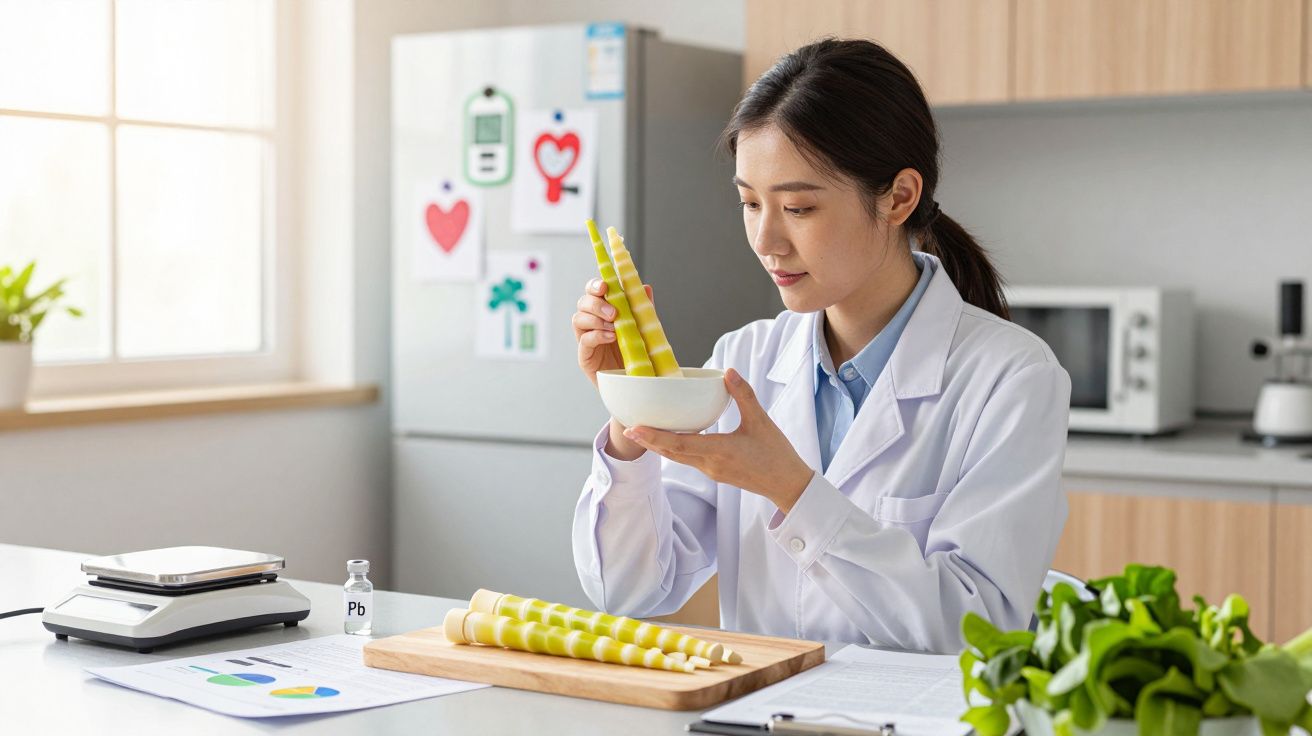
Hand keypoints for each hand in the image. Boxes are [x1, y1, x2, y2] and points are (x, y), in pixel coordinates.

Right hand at [573, 278, 653, 460]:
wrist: (636, 385)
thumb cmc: (638, 354)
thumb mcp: (645, 329)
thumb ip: (643, 309)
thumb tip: (646, 287)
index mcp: (604, 311)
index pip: (593, 291)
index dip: (595, 284)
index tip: (605, 285)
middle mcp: (592, 322)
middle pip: (582, 302)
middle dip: (596, 303)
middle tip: (615, 312)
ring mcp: (586, 339)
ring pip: (578, 319)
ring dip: (596, 319)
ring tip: (615, 327)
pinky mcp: (585, 356)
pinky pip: (584, 341)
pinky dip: (596, 335)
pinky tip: (610, 337)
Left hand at [621, 368, 815, 512]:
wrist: (788, 484)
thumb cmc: (777, 454)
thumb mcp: (761, 421)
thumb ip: (744, 395)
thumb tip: (729, 372)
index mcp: (719, 451)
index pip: (679, 444)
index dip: (654, 436)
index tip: (633, 428)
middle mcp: (710, 464)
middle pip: (671, 452)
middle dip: (648, 440)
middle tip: (628, 426)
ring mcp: (711, 470)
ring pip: (678, 457)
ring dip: (659, 445)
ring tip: (643, 431)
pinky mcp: (716, 472)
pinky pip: (688, 459)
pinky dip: (675, 448)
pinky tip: (671, 437)